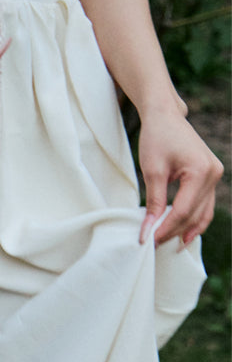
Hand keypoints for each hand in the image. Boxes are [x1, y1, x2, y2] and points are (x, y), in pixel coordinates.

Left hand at [138, 108, 222, 246]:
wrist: (165, 116)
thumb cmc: (157, 138)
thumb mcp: (152, 172)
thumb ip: (153, 203)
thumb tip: (147, 230)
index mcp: (201, 171)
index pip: (183, 211)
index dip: (166, 229)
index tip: (149, 241)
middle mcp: (213, 174)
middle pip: (194, 214)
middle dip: (174, 232)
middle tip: (154, 245)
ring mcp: (215, 174)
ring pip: (203, 212)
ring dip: (186, 230)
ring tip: (170, 245)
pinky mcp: (210, 175)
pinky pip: (204, 204)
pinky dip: (194, 219)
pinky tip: (182, 233)